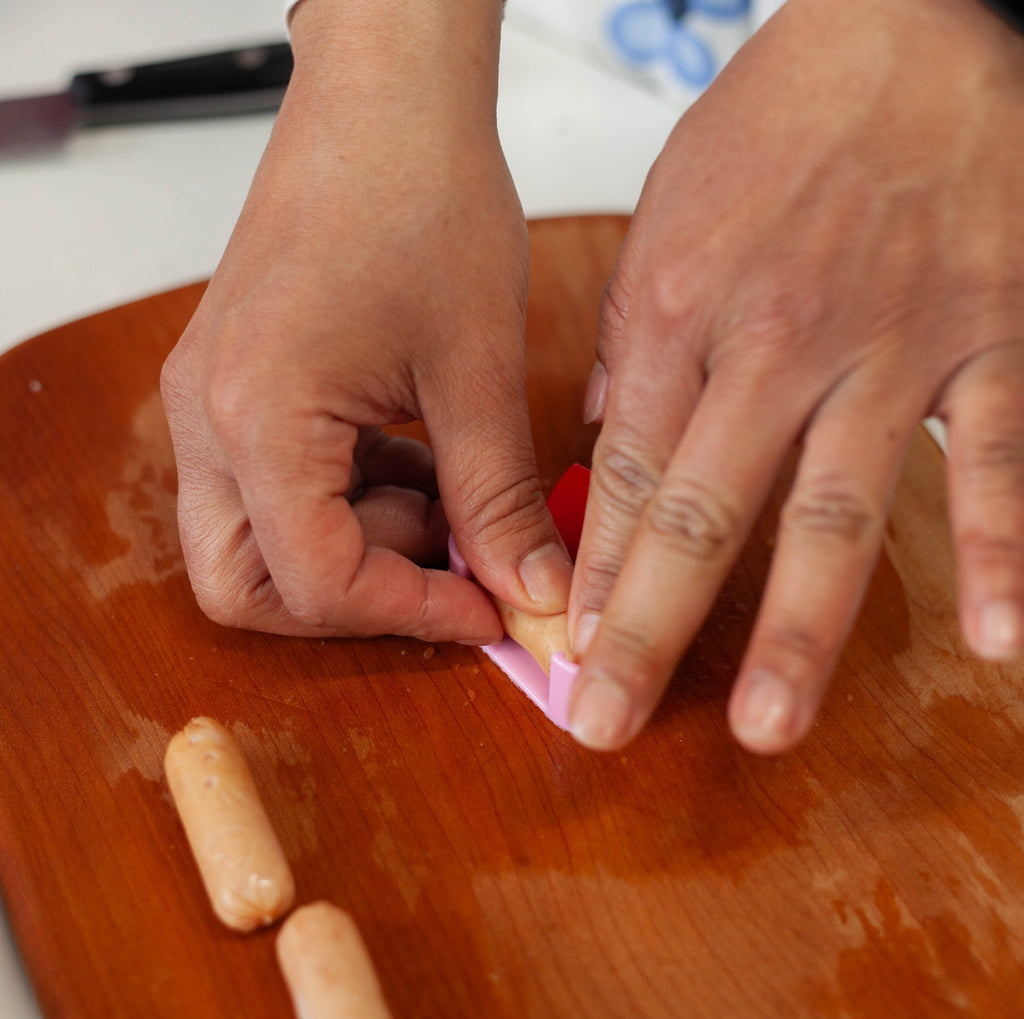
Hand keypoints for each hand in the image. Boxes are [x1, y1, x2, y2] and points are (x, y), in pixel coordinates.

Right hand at [160, 0, 571, 641]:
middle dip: (350, 601)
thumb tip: (531, 593)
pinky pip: (272, 488)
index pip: (317, 583)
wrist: (385, 100)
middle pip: (246, 587)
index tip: (491, 613)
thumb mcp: (478, 370)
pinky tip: (417, 461)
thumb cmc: (422, 197)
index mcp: (256, 417)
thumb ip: (500, 500)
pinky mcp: (238, 385)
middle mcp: (207, 418)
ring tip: (446, 496)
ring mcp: (212, 401)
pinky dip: (346, 502)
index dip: (414, 614)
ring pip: (256, 543)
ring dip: (355, 547)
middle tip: (444, 571)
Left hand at [567, 0, 1023, 753]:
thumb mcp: (665, 220)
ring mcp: (886, 352)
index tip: (568, 649)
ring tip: (766, 724)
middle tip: (610, 720)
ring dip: (798, 629)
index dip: (592, 573)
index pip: (622, 477)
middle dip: (648, 631)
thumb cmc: (781, 124)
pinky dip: (1000, 546)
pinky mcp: (986, 343)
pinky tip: (995, 640)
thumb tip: (605, 432)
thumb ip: (633, 339)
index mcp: (680, 316)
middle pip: (699, 516)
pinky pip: (993, 458)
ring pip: (832, 512)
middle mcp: (774, 348)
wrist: (909, 33)